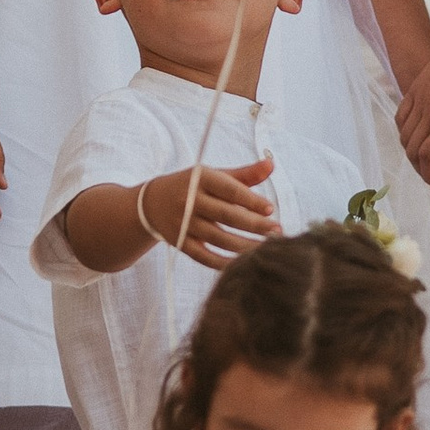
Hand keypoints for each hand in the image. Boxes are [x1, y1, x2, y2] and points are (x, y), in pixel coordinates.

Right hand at [143, 157, 278, 267]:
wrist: (152, 203)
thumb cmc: (192, 187)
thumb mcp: (214, 175)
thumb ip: (244, 174)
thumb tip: (271, 164)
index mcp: (200, 179)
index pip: (229, 190)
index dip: (250, 200)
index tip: (271, 209)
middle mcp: (190, 201)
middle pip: (226, 215)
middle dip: (254, 225)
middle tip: (278, 232)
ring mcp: (183, 223)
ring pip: (218, 238)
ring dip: (245, 246)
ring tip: (267, 249)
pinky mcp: (180, 243)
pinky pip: (204, 257)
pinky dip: (223, 263)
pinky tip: (243, 265)